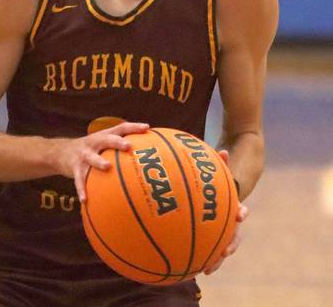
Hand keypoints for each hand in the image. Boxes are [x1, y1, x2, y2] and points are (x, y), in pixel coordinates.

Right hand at [56, 121, 149, 202]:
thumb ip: (119, 149)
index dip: (133, 127)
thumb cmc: (91, 151)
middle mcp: (93, 142)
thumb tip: (148, 160)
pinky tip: (85, 200)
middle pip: (106, 139)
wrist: (60, 152)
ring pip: (91, 157)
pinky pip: (79, 179)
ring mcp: (83, 154)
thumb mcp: (102, 145)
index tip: (147, 128)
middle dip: (117, 141)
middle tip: (128, 146)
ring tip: (107, 167)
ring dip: (99, 161)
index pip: (120, 128)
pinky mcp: (74, 167)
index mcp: (103, 136)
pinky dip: (82, 189)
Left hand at [204, 150, 247, 274]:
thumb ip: (220, 163)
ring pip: (218, 245)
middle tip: (224, 253)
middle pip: (232, 236)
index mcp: (231, 206)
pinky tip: (180, 261)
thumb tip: (223, 151)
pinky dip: (192, 252)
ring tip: (206, 270)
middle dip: (229, 246)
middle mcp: (227, 220)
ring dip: (214, 258)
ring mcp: (218, 228)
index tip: (241, 214)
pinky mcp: (206, 233)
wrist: (219, 187)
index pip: (238, 211)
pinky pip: (200, 244)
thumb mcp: (217, 170)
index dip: (240, 214)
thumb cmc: (215, 177)